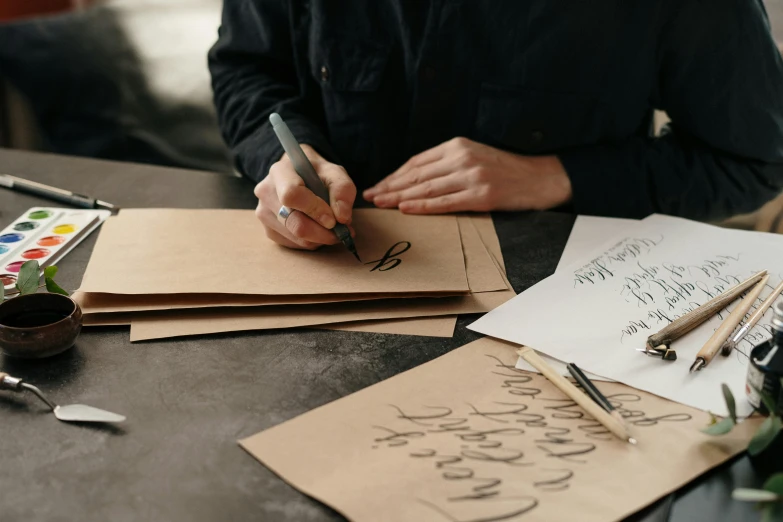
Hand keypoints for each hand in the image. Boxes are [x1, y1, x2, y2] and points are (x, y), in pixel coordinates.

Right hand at [254, 145, 355, 248]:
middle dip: (323, 232)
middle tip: (343, 231)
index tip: (334, 219)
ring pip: (296, 237)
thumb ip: (342, 190)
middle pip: (294, 222)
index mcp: (280, 172)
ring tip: (333, 228)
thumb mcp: (334, 172)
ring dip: (320, 238)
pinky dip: (312, 242)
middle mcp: (266, 193)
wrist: (298, 176)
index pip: (291, 195)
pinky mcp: (269, 230)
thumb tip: (342, 217)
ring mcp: (264, 213)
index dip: (314, 210)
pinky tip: (318, 230)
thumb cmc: (317, 174)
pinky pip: (293, 244)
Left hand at [363, 137, 571, 213]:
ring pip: (427, 188)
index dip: (394, 175)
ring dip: (400, 196)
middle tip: (371, 196)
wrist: (541, 177)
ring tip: (381, 203)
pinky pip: (445, 202)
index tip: (377, 185)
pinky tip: (406, 209)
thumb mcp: (475, 155)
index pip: (417, 162)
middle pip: (417, 174)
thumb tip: (415, 179)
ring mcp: (472, 176)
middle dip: (390, 186)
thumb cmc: (506, 169)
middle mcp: (462, 158)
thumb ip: (448, 162)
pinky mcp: (482, 194)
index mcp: (458, 145)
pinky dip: (423, 206)